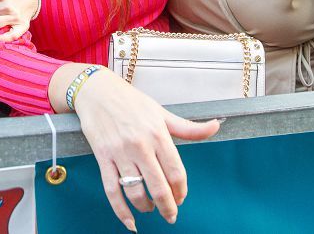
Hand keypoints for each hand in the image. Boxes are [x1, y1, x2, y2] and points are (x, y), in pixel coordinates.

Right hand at [71, 69, 219, 231]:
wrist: (98, 92)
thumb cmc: (131, 101)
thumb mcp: (161, 112)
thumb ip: (188, 128)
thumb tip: (216, 126)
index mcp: (158, 134)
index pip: (176, 171)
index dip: (181, 190)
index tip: (181, 198)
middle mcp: (140, 145)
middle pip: (158, 186)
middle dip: (167, 207)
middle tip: (170, 215)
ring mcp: (120, 153)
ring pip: (136, 191)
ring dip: (146, 207)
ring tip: (150, 208)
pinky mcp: (103, 158)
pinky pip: (112, 190)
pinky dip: (120, 210)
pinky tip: (129, 221)